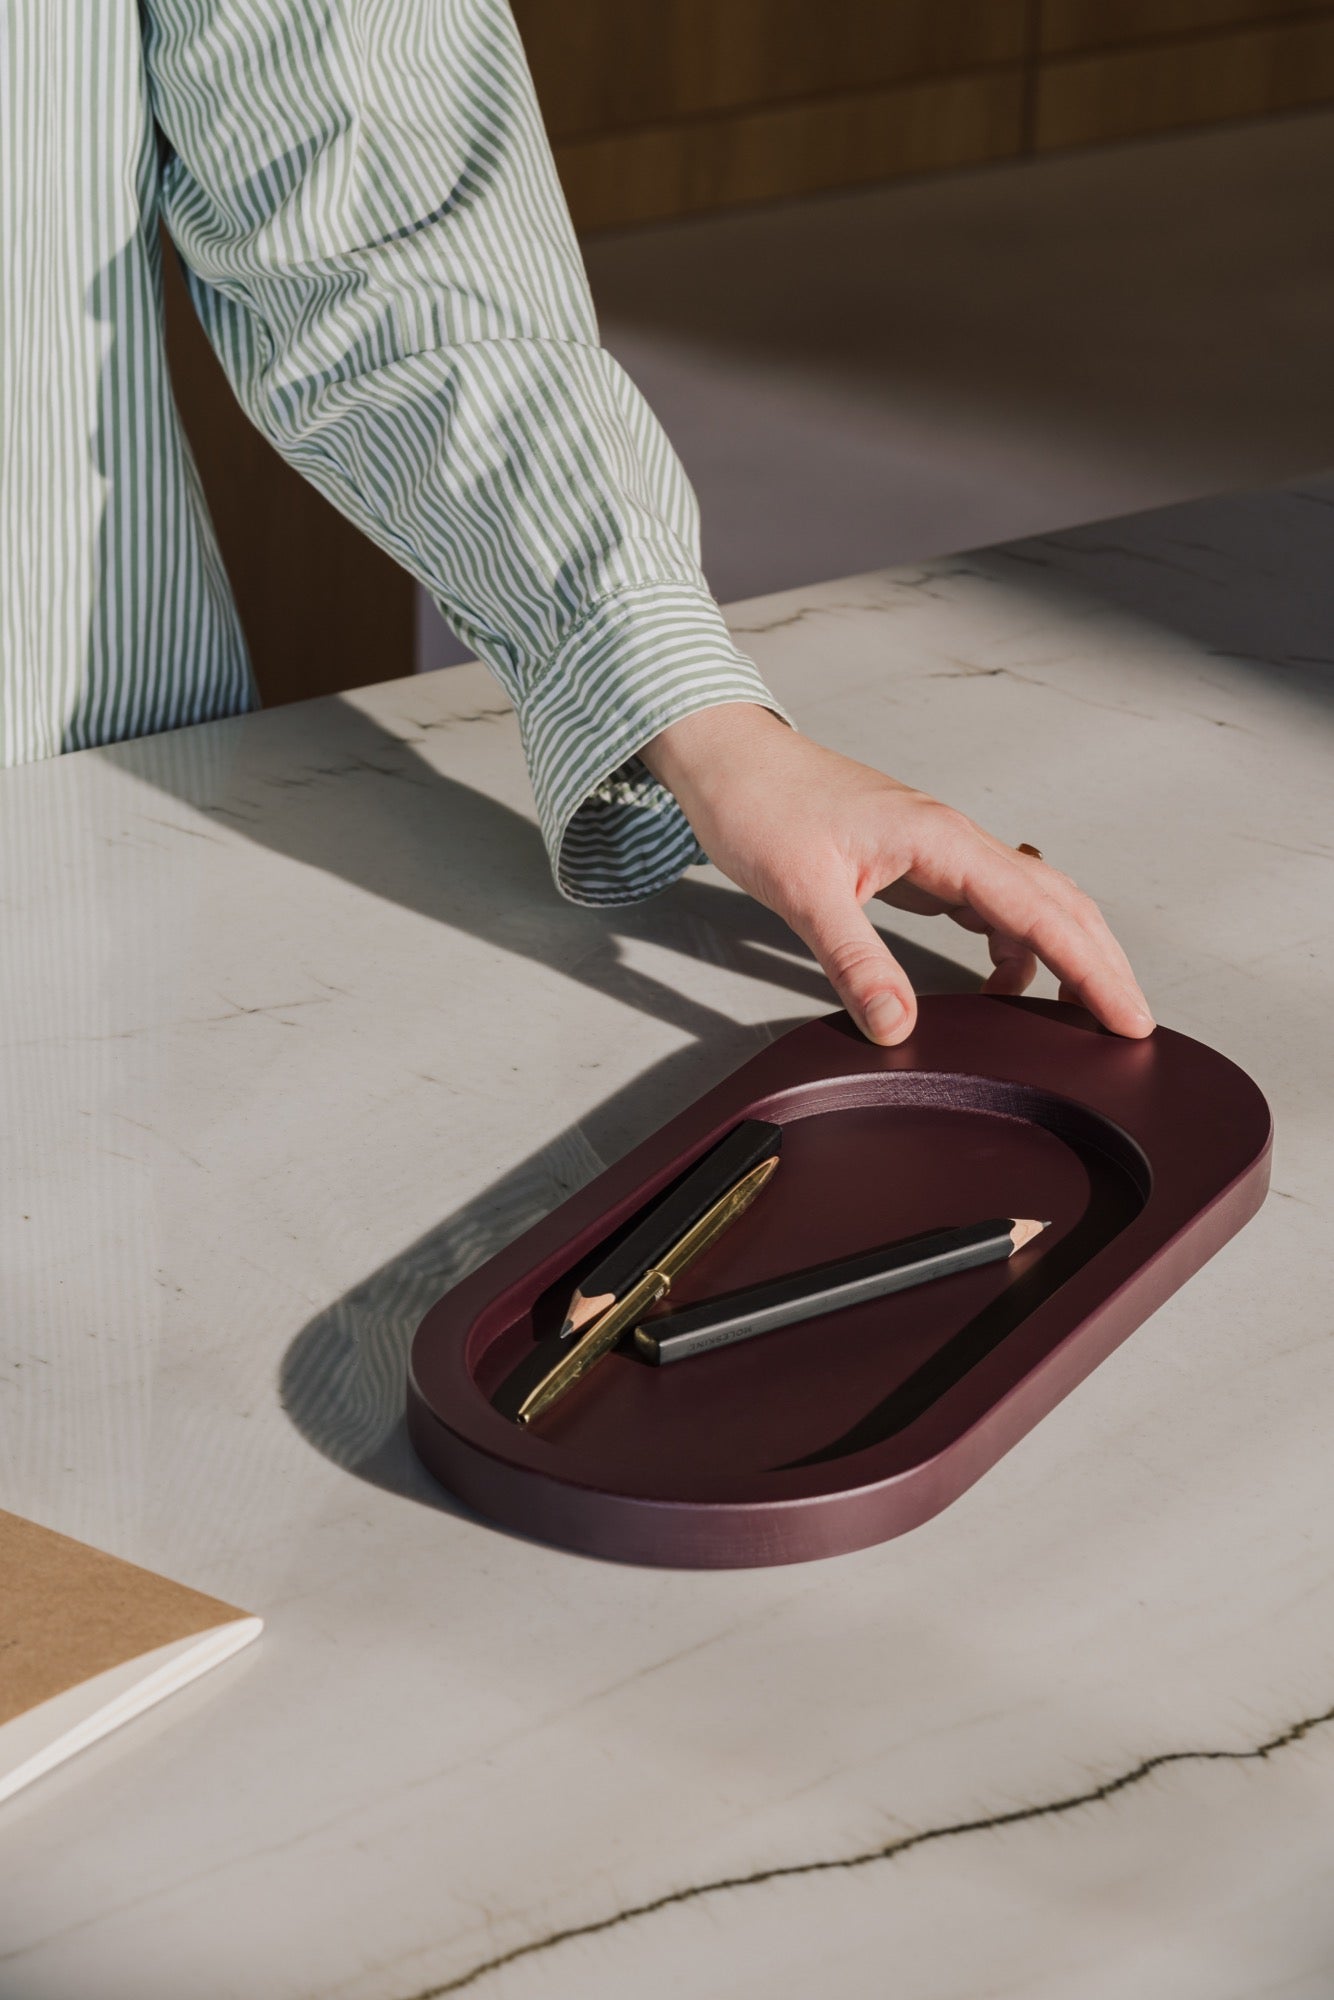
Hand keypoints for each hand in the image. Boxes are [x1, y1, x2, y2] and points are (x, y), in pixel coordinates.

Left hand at [640, 704, 1153, 1045]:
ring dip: (1061, 954)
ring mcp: (940, 849)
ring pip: (1030, 903)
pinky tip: (999, 982)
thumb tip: (897, 1026)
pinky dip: (1012, 946)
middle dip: (1099, 964)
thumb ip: (855, 961)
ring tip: (1074, 1015)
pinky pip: (989, 905)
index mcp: (942, 840)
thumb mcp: (803, 892)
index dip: (1092, 969)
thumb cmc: (760, 805)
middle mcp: (954, 840)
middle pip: (1058, 903)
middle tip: (1128, 1024)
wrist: (727, 760)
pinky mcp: (919, 861)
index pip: (1041, 913)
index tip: (1129, 1014)